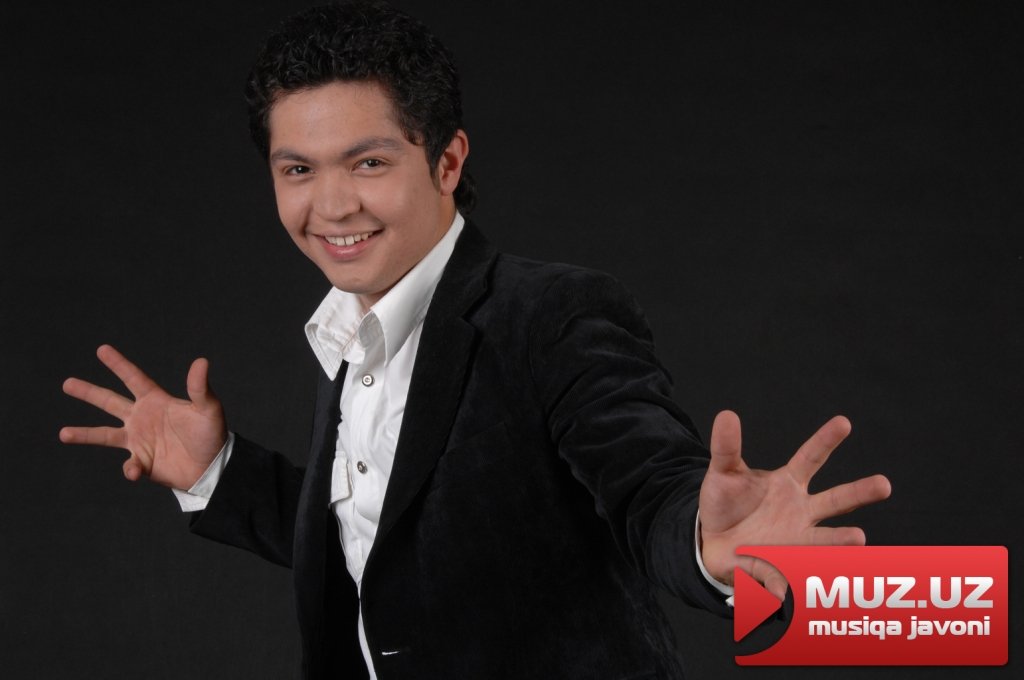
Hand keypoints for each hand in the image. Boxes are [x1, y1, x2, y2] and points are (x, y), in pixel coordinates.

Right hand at [60, 344, 226, 489]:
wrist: (211, 466)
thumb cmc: (211, 434)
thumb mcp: (208, 409)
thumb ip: (200, 388)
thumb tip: (201, 361)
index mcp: (156, 401)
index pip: (134, 378)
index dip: (118, 364)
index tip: (101, 349)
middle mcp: (142, 418)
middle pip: (110, 402)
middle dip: (89, 392)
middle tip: (67, 383)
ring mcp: (139, 440)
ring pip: (105, 435)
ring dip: (85, 435)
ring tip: (63, 434)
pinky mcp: (141, 461)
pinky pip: (129, 465)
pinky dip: (129, 469)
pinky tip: (134, 470)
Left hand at [698, 410, 890, 599]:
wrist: (712, 541)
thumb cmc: (725, 502)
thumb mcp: (722, 473)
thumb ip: (726, 447)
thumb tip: (727, 415)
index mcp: (788, 482)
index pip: (811, 457)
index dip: (826, 440)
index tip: (844, 422)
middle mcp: (801, 510)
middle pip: (836, 499)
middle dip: (860, 492)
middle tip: (884, 485)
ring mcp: (797, 539)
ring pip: (824, 540)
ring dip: (840, 541)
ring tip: (859, 538)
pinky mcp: (783, 565)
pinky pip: (787, 574)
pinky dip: (784, 583)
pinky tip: (784, 590)